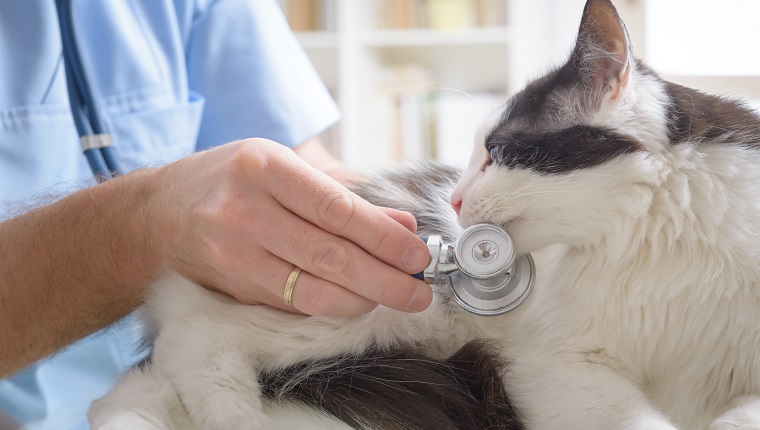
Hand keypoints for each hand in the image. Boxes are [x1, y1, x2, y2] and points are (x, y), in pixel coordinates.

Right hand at [147, 139, 432, 315]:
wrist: (156, 215)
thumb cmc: (230, 181)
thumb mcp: (281, 165)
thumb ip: (342, 193)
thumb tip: (401, 223)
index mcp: (263, 167)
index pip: (336, 208)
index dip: (383, 236)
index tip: (417, 253)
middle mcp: (245, 211)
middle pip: (328, 254)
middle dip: (384, 278)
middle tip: (421, 291)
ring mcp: (234, 254)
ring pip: (311, 289)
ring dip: (364, 299)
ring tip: (400, 299)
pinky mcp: (234, 286)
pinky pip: (293, 304)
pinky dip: (333, 305)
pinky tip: (360, 301)